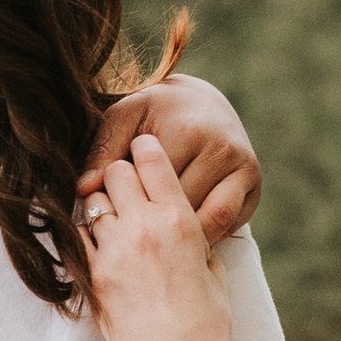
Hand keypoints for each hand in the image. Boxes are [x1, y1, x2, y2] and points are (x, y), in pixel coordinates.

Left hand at [83, 75, 259, 240]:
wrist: (201, 101)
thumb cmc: (154, 111)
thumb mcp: (124, 118)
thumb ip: (103, 152)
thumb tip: (85, 191)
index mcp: (188, 131)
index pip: (152, 189)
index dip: (130, 206)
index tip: (116, 213)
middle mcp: (222, 149)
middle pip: (182, 210)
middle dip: (156, 224)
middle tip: (136, 235)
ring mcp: (244, 168)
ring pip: (209, 223)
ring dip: (183, 236)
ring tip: (158, 238)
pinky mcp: (255, 186)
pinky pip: (229, 225)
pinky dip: (206, 234)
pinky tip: (184, 232)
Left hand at [83, 133, 237, 340]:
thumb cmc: (208, 321)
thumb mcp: (211, 268)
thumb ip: (194, 237)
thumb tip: (183, 222)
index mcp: (180, 218)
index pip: (150, 159)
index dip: (143, 149)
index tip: (139, 150)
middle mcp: (145, 227)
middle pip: (114, 173)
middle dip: (116, 175)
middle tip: (119, 187)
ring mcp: (115, 252)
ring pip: (91, 204)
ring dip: (98, 206)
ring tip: (107, 219)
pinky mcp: (94, 278)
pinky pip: (77, 241)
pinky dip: (83, 237)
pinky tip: (94, 245)